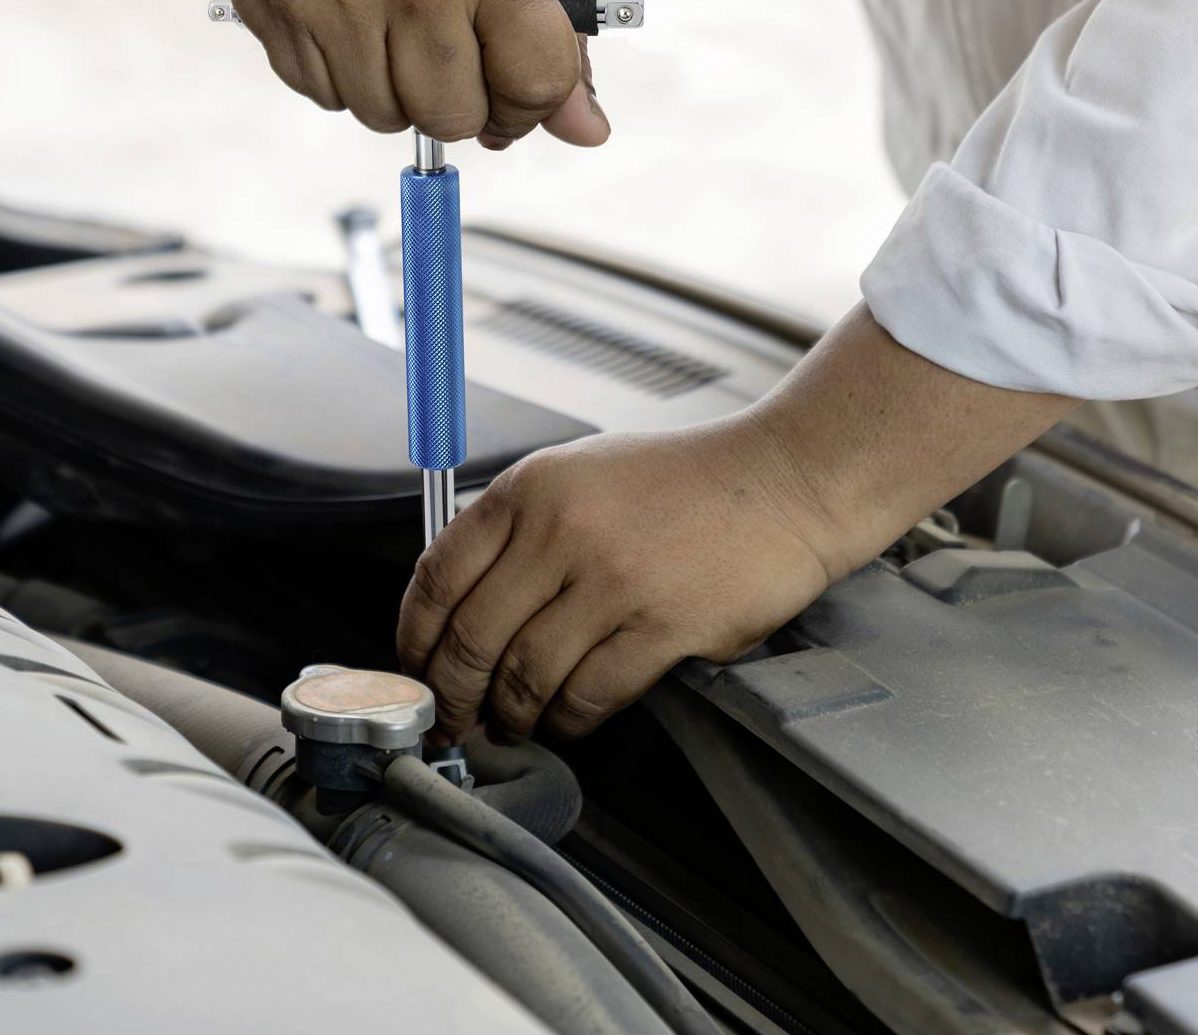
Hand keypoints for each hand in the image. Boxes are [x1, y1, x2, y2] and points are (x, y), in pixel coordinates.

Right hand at [220, 0, 607, 149]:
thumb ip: (560, 54)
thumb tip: (589, 135)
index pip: (535, 88)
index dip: (528, 106)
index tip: (508, 86)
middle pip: (453, 118)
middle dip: (455, 107)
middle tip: (442, 56)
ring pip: (381, 116)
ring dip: (392, 95)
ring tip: (389, 31)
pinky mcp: (276, 0)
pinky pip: (321, 95)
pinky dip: (339, 77)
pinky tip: (343, 19)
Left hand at [396, 419, 838, 742]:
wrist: (783, 481)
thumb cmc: (685, 481)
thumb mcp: (580, 473)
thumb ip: (518, 528)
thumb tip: (459, 605)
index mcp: (531, 490)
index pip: (438, 576)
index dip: (414, 638)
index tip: (414, 668)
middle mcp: (562, 531)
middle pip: (472, 639)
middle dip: (452, 696)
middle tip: (452, 719)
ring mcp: (613, 580)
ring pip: (525, 678)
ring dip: (511, 716)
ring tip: (513, 724)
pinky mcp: (663, 626)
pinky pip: (590, 696)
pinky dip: (569, 721)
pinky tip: (569, 719)